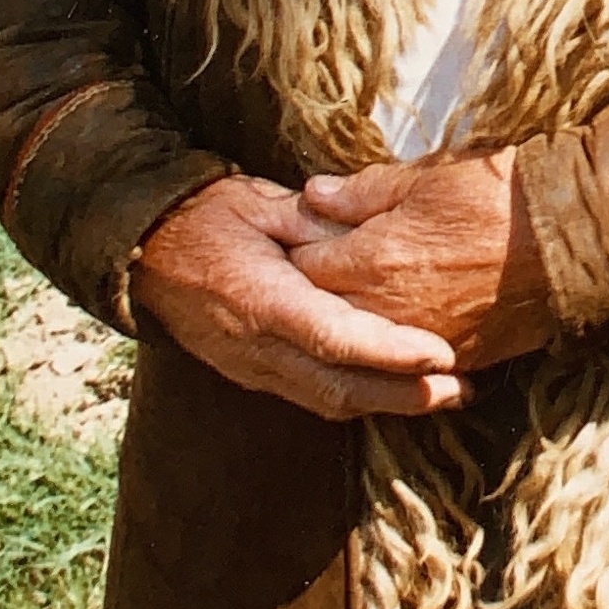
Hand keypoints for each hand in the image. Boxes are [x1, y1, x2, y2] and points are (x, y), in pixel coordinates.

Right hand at [130, 171, 463, 417]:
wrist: (147, 251)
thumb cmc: (208, 217)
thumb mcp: (261, 204)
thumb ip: (314, 223)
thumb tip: (365, 231)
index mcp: (261, 299)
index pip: (334, 337)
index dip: (390, 351)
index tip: (439, 354)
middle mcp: (258, 346)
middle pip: (339, 385)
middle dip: (404, 394)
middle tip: (461, 389)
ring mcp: (254, 367)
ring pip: (328, 400)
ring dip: (388, 404)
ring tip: (445, 396)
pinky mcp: (256, 375)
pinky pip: (313, 396)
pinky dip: (359, 398)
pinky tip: (396, 392)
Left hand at [291, 147, 553, 370]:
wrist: (570, 237)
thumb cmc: (497, 195)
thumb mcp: (425, 177)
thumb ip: (361, 192)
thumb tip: (313, 194)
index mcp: (368, 262)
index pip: (300, 266)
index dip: (298, 248)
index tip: (301, 235)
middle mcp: (385, 313)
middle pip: (323, 312)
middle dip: (317, 290)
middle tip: (325, 265)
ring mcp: (419, 342)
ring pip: (361, 345)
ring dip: (355, 322)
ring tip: (365, 294)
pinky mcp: (458, 358)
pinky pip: (408, 362)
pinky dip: (398, 345)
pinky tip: (404, 321)